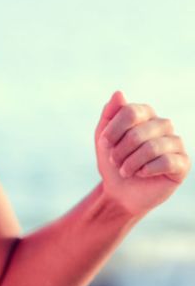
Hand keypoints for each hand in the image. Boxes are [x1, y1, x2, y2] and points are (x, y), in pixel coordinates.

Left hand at [94, 90, 189, 216]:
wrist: (120, 192)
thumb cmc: (112, 161)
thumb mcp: (103, 137)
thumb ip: (109, 114)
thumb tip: (119, 93)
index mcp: (145, 114)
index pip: (130, 111)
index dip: (114, 129)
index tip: (104, 143)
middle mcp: (163, 125)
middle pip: (138, 131)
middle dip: (120, 150)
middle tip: (114, 161)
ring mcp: (175, 143)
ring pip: (152, 147)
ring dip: (131, 162)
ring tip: (125, 170)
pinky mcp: (183, 163)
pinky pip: (166, 161)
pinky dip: (147, 170)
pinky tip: (142, 174)